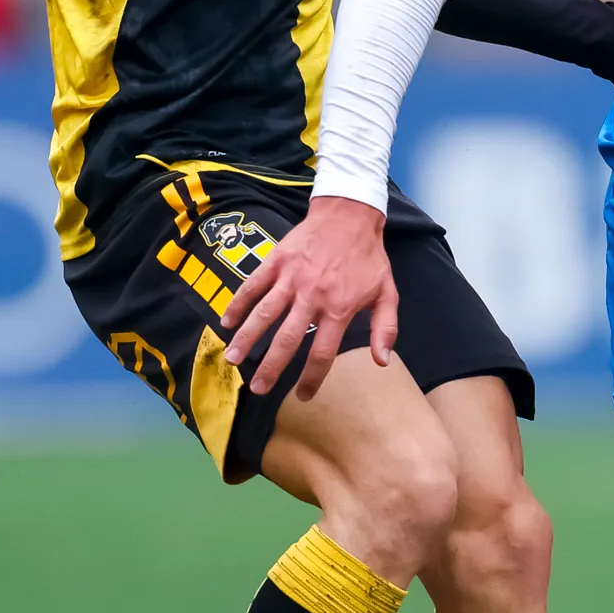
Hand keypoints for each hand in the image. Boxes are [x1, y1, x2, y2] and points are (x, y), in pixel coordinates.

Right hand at [222, 196, 393, 400]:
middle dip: (271, 368)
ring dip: (246, 339)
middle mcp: (312, 297)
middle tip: (258, 389)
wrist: (350, 215)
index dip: (311, 378)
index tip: (302, 396)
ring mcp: (291, 278)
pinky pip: (252, 285)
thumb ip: (386, 329)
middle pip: (287, 340)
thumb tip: (382, 361)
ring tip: (233, 360)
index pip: (322, 353)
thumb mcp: (387, 293)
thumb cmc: (369, 258)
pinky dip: (237, 304)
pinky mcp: (276, 261)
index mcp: (339, 308)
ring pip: (264, 314)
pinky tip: (226, 322)